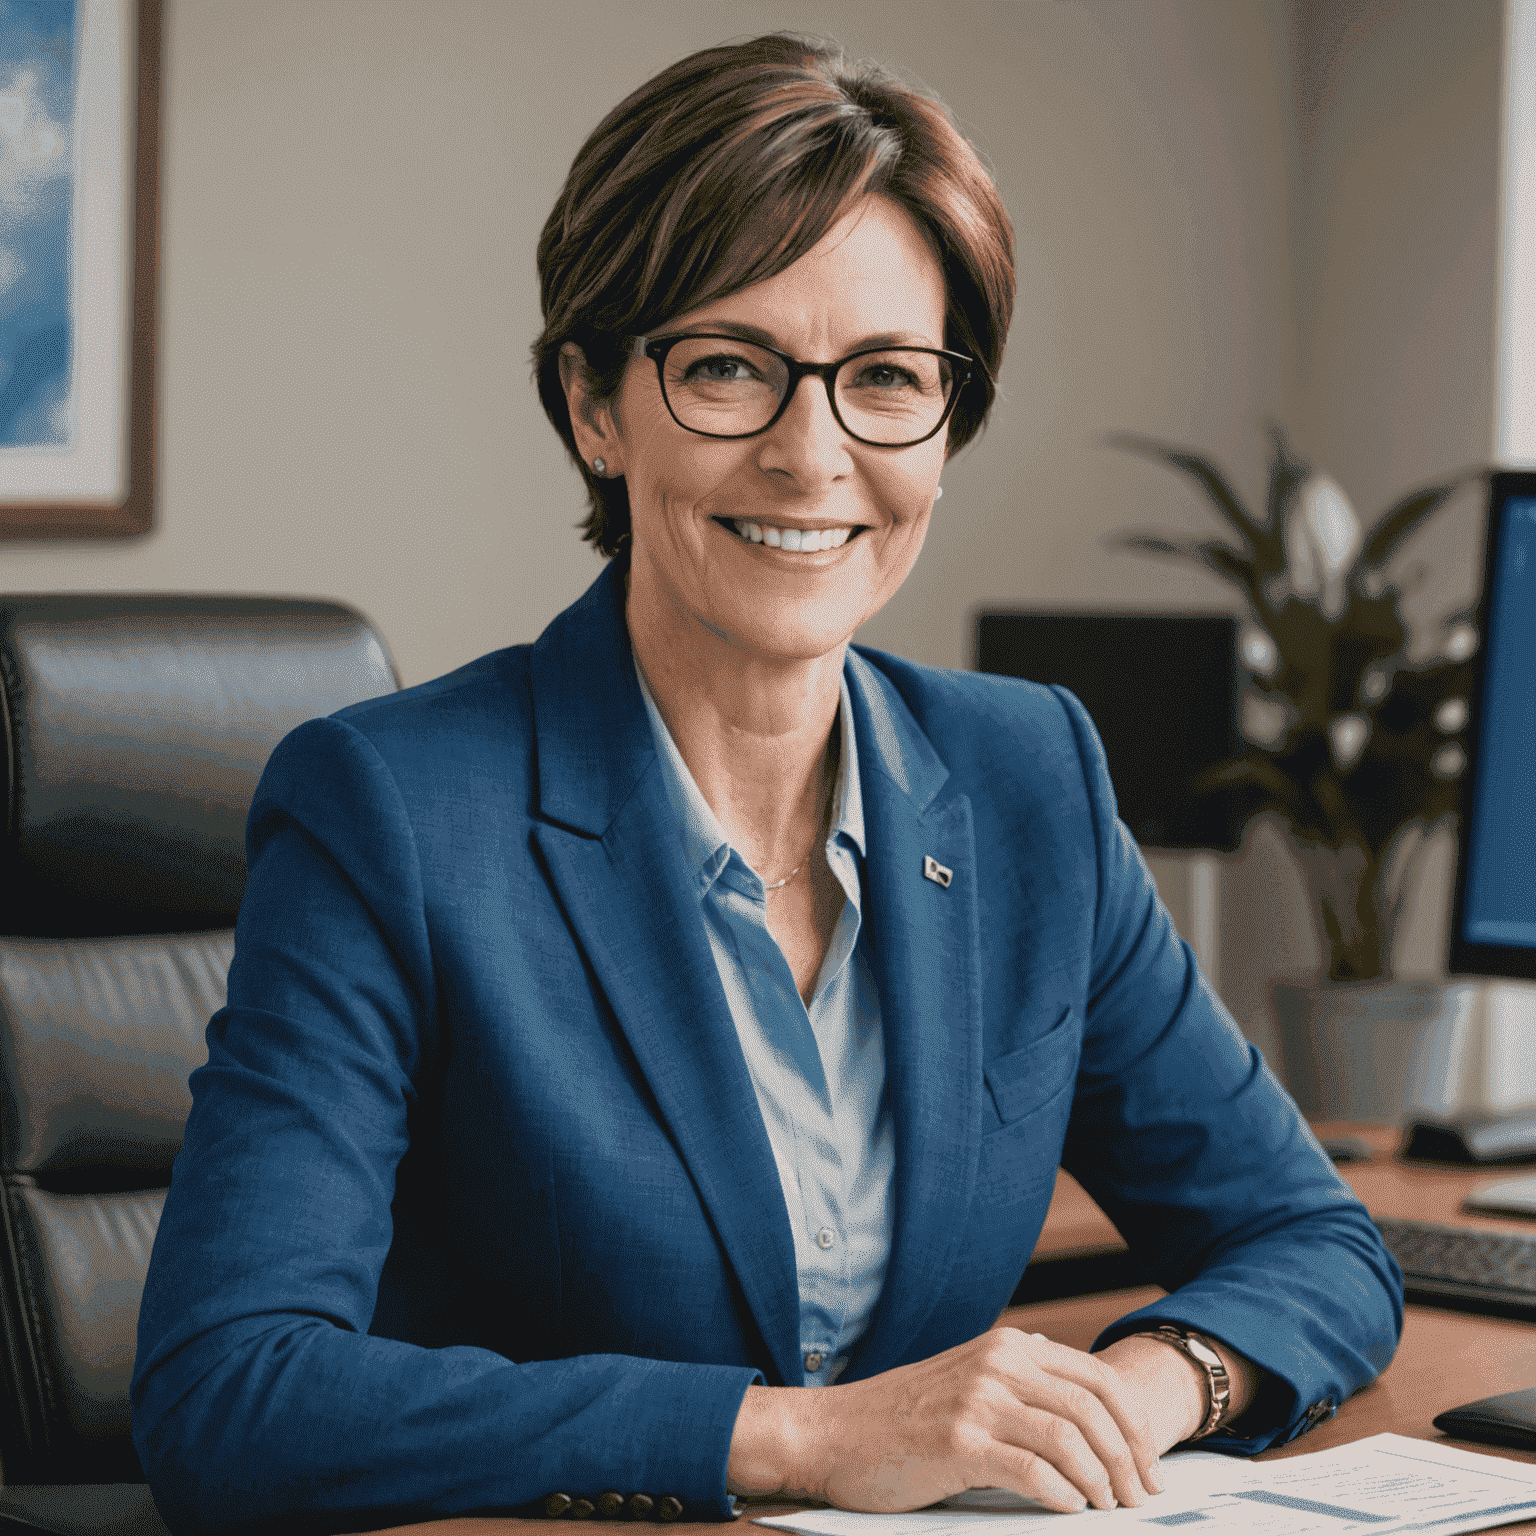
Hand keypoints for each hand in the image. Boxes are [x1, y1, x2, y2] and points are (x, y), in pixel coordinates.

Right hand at [726, 1327, 1165, 1513]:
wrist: (833, 1432)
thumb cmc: (902, 1419)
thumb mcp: (966, 1379)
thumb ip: (1016, 1378)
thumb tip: (1076, 1393)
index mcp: (1007, 1346)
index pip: (1097, 1379)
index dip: (1135, 1427)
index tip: (1151, 1468)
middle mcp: (998, 1363)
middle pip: (1094, 1410)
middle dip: (1130, 1461)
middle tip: (1143, 1500)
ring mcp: (978, 1399)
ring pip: (1071, 1440)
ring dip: (1103, 1484)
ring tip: (1111, 1511)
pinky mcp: (959, 1441)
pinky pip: (1034, 1471)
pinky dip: (1064, 1496)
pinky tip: (1071, 1512)